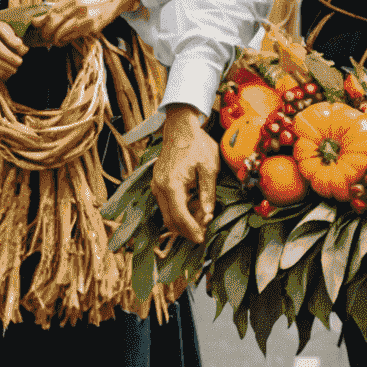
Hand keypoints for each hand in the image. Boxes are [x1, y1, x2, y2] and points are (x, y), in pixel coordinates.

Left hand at [39, 0, 138, 46]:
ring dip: (55, 38)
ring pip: (62, 32)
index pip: (51, 12)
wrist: (113, 0)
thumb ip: (57, 10)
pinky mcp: (92, 27)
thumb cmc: (90, 1)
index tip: (36, 25)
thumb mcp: (74, 1)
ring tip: (55, 40)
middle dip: (46, 32)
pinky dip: (65, 40)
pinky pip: (73, 36)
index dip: (41, 21)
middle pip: (54, 23)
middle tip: (45, 36)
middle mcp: (78, 7)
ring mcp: (86, 17)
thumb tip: (37, 21)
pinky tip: (65, 39)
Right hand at [152, 105, 217, 243]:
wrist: (181, 127)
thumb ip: (208, 192)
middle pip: (170, 220)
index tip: (201, 239)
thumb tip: (208, 215)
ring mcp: (157, 185)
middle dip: (187, 230)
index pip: (179, 217)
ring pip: (167, 213)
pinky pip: (166, 204)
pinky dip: (178, 210)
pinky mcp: (158, 182)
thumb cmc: (197, 144)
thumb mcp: (209, 167)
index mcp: (172, 184)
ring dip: (183, 221)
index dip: (191, 230)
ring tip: (201, 219)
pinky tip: (193, 207)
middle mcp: (160, 187)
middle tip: (203, 233)